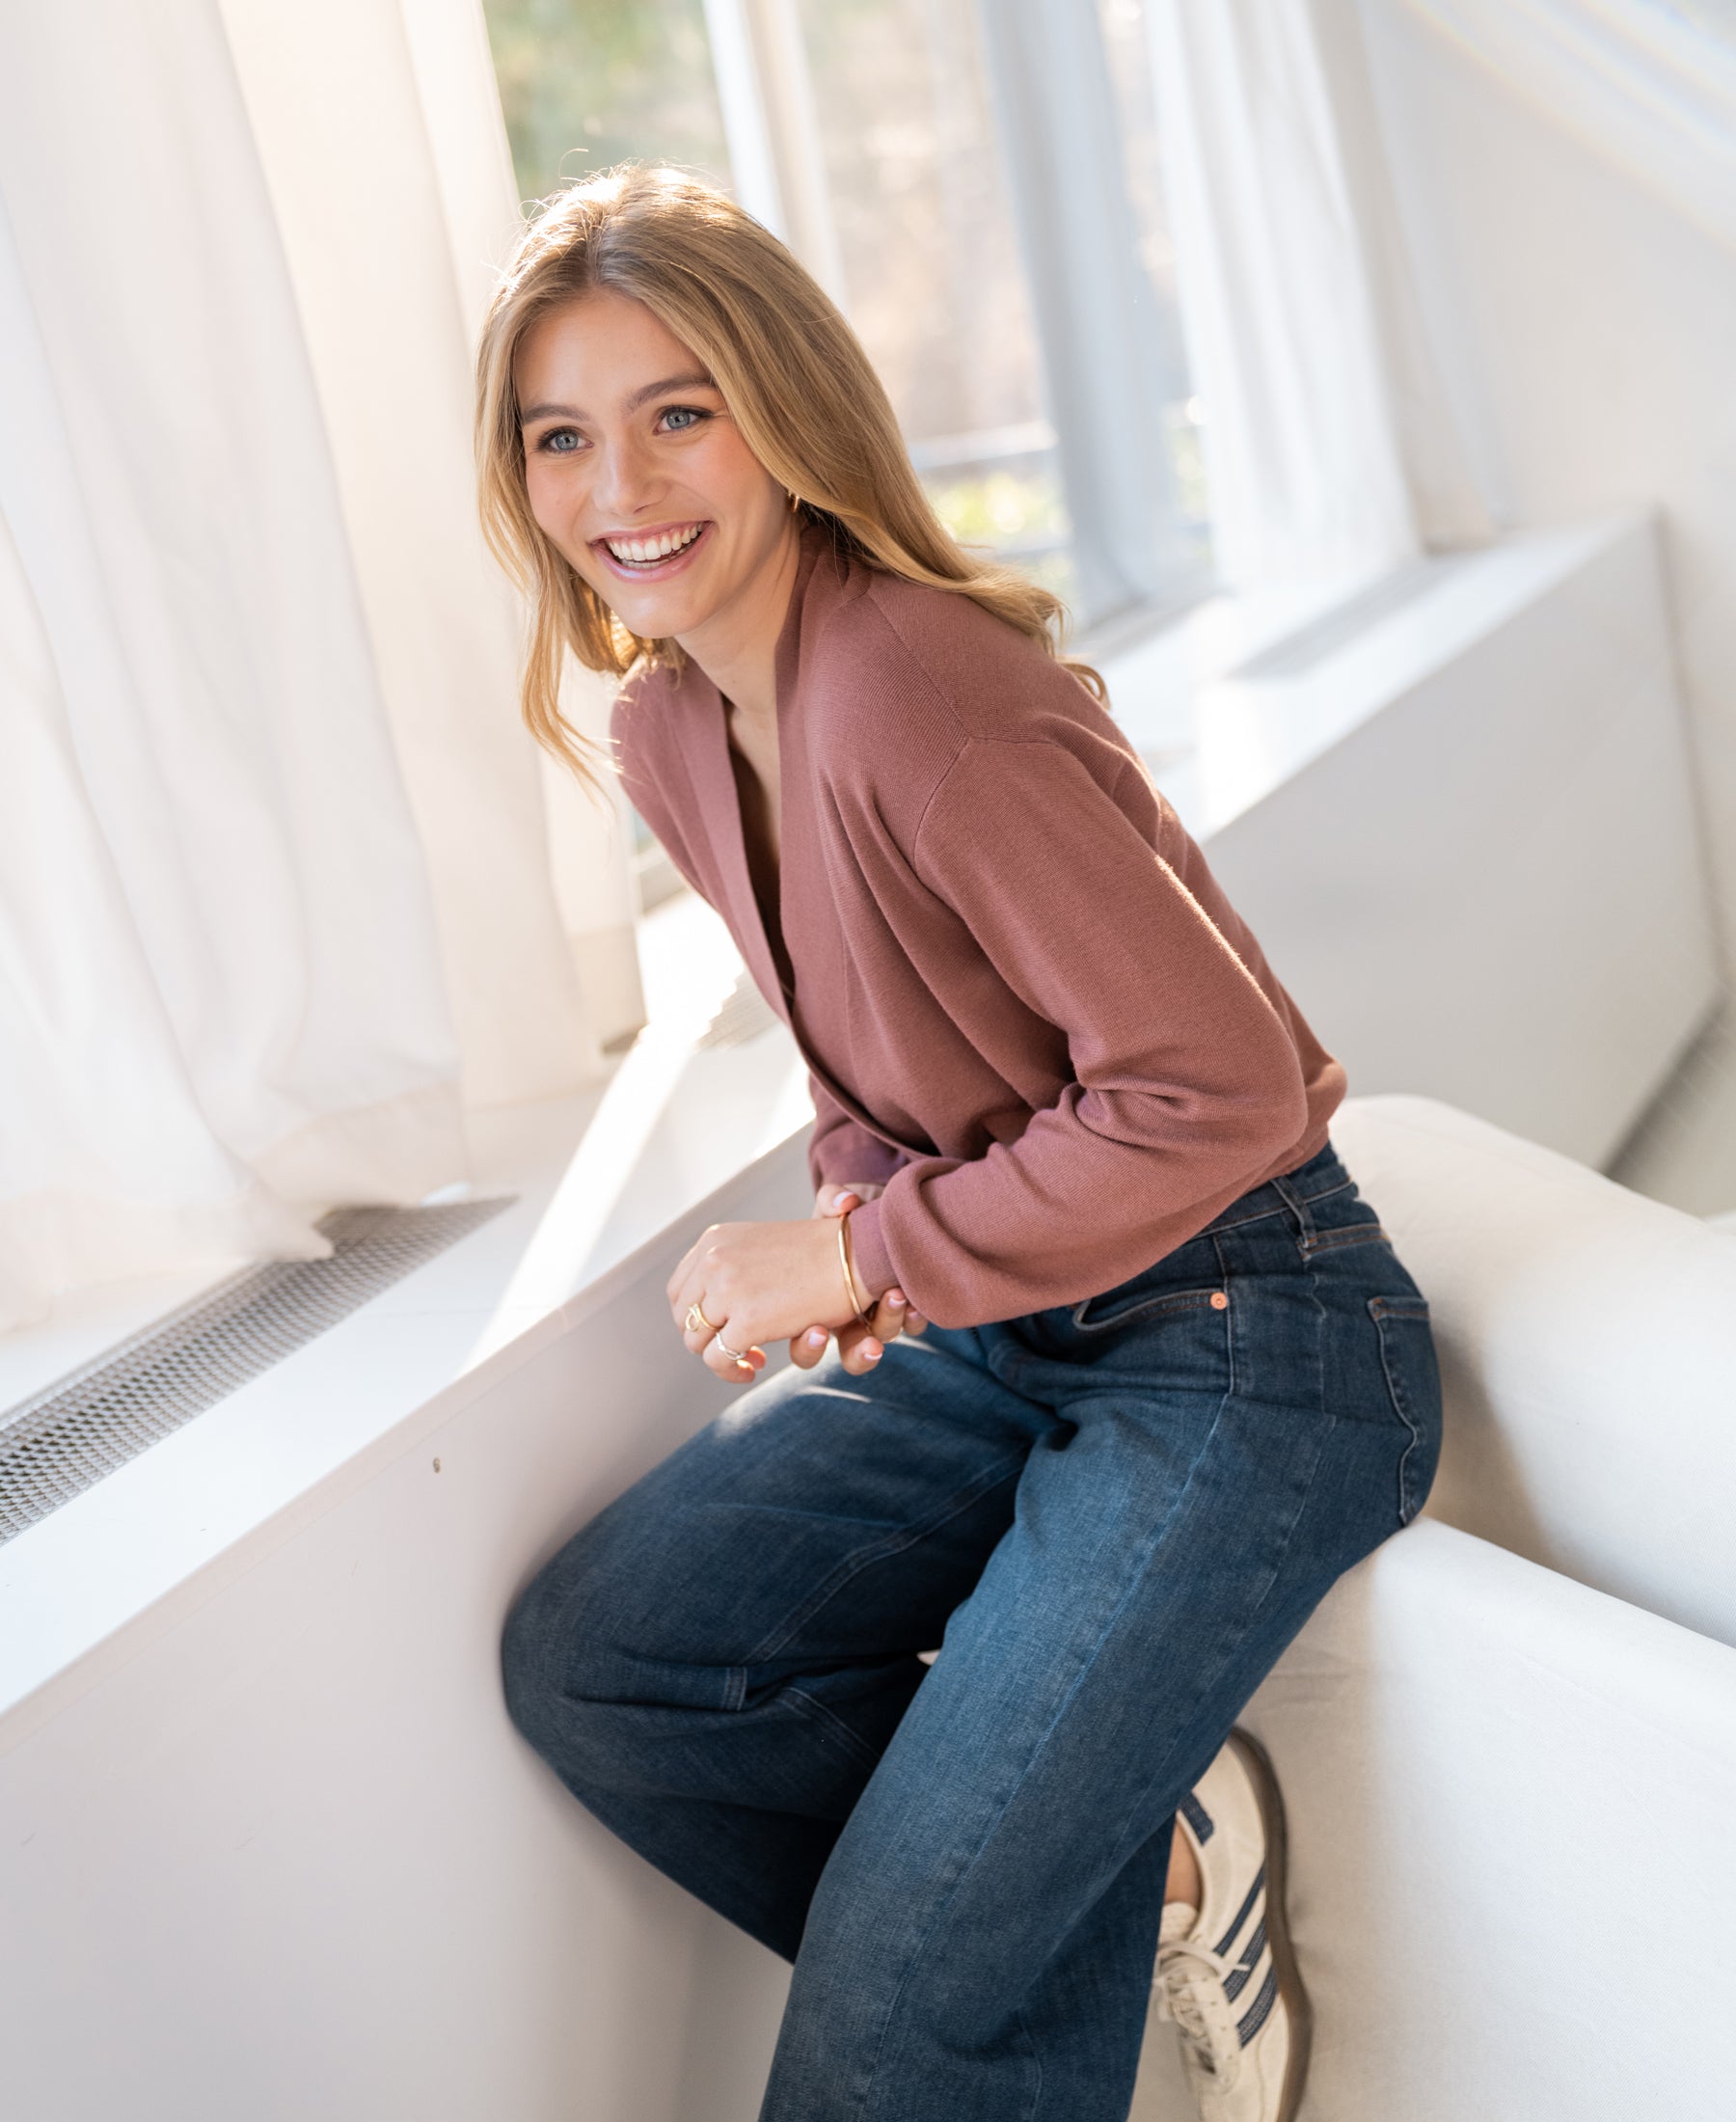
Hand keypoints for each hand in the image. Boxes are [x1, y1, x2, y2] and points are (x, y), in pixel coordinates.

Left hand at [668, 1214, 864, 1383]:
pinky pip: (719, 1360)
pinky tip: (754, 1367)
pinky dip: (732, 1370)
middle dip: (707, 1339)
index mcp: (713, 1241)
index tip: (724, 1327)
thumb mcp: (760, 1247)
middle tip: (739, 1349)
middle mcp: (712, 1261)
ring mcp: (726, 1290)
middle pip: (684, 1317)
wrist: (856, 1254)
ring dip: (721, 1357)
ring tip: (749, 1360)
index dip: (698, 1316)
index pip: (680, 1290)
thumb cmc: (819, 1254)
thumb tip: (705, 1302)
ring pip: (697, 1342)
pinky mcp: (747, 1320)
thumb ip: (730, 1267)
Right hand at [788, 1183, 927, 1378]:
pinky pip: (913, 1321)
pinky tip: (918, 1297)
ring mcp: (879, 1316)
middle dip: (861, 1353)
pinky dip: (916, 1313)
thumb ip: (831, 1201)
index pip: (806, 1348)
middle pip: (852, 1354)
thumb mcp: (831, 1212)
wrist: (876, 1214)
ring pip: (885, 1337)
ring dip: (892, 1324)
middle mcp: (848, 1322)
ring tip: (898, 1298)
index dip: (809, 1348)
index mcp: (816, 1311)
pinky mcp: (907, 1305)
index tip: (816, 1330)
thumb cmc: (843, 1223)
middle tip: (871, 1343)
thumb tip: (845, 1203)